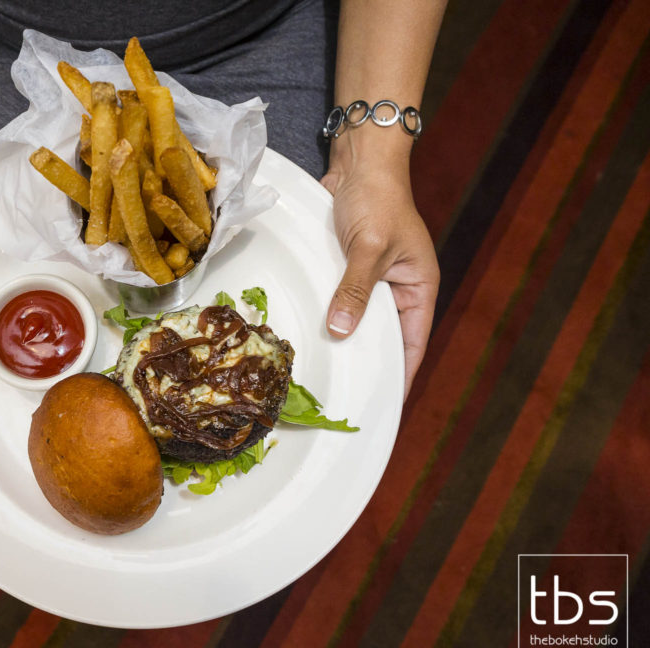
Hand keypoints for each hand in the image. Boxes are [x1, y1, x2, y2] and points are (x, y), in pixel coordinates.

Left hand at [320, 159, 438, 398]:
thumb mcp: (369, 247)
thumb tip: (341, 331)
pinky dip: (328, 313)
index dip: (400, 374)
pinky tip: (310, 332)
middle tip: (344, 394)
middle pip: (383, 335)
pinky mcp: (349, 267)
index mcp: (419, 286)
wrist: (361, 160)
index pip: (413, 342)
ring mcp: (373, 278)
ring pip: (358, 318)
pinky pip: (340, 298)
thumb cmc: (377, 198)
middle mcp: (399, 287)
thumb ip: (355, 289)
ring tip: (324, 370)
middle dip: (366, 360)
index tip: (382, 404)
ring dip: (343, 337)